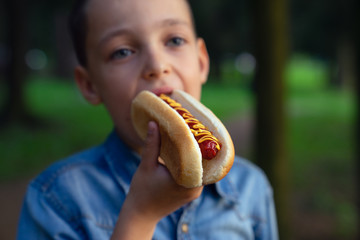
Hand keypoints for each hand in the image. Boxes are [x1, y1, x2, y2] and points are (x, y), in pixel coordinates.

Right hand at [111, 121, 202, 239]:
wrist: (140, 215)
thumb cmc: (142, 191)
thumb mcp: (146, 165)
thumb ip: (152, 144)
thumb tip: (154, 123)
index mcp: (188, 182)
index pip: (202, 158)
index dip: (201, 142)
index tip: (198, 127)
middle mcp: (196, 188)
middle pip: (203, 163)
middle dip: (198, 146)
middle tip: (194, 127)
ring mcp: (195, 192)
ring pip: (200, 168)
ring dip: (195, 155)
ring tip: (191, 136)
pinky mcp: (190, 193)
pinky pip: (195, 174)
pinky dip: (190, 164)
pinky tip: (186, 151)